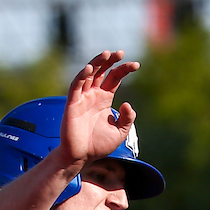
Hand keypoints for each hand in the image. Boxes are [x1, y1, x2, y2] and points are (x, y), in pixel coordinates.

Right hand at [58, 50, 139, 165]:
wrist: (81, 157)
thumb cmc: (98, 145)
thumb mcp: (120, 132)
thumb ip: (127, 118)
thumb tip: (128, 104)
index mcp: (105, 99)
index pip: (114, 78)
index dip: (124, 69)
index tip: (136, 65)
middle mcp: (93, 95)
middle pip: (102, 71)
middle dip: (110, 61)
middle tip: (120, 52)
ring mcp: (82, 98)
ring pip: (88, 74)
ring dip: (97, 63)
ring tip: (107, 54)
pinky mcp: (72, 103)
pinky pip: (76, 86)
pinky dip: (82, 76)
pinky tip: (91, 68)